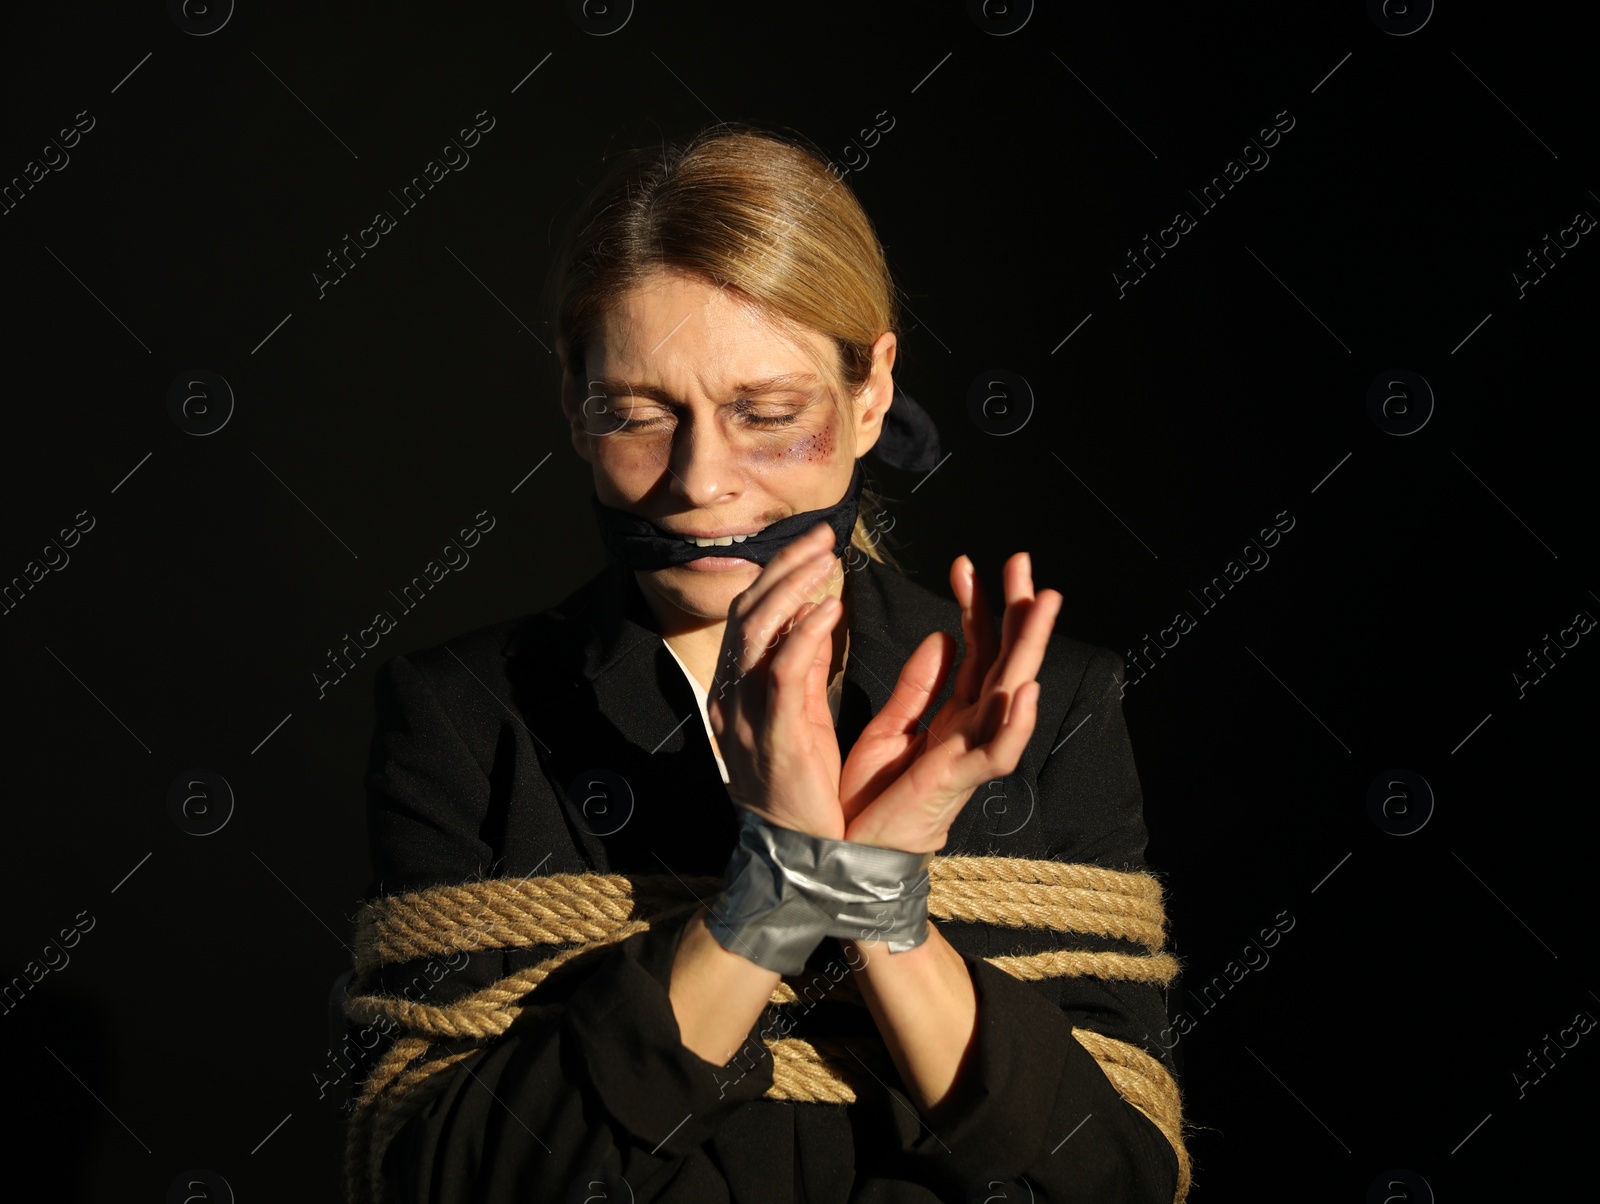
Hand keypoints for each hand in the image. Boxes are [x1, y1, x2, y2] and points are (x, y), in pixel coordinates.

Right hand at [708, 522, 848, 840]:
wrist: (799, 859)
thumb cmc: (804, 791)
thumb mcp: (803, 718)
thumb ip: (807, 668)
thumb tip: (818, 616)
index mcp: (737, 693)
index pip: (748, 618)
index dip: (778, 576)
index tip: (815, 547)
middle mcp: (732, 698)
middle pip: (747, 613)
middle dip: (784, 569)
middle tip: (823, 538)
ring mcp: (745, 716)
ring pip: (756, 632)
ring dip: (794, 588)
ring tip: (828, 560)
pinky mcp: (772, 736)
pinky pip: (782, 671)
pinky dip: (805, 633)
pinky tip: (830, 606)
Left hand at [838, 551, 1061, 853]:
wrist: (850, 853)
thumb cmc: (873, 798)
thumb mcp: (893, 727)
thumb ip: (919, 686)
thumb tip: (944, 636)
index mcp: (955, 713)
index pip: (977, 648)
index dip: (976, 605)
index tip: (967, 563)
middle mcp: (972, 728)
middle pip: (1005, 659)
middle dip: (1017, 610)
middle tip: (1023, 562)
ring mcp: (970, 753)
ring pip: (1012, 693)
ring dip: (1029, 649)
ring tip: (1042, 604)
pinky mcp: (957, 782)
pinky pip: (997, 752)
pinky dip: (1014, 723)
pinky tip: (1024, 691)